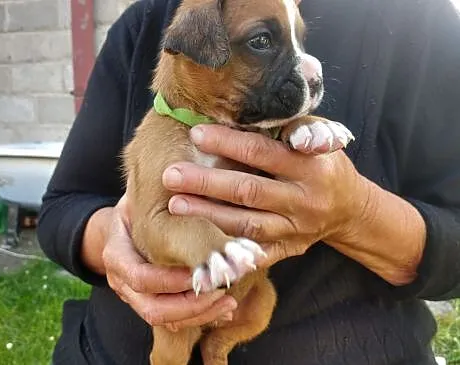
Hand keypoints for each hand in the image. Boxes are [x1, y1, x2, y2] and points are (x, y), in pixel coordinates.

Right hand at [102, 194, 237, 331]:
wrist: (122, 223)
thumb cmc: (137, 206)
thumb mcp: (142, 200)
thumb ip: (163, 204)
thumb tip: (198, 194)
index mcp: (116, 255)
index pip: (140, 278)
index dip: (171, 280)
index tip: (200, 270)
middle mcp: (121, 280)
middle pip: (152, 309)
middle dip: (189, 306)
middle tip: (221, 291)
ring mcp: (134, 295)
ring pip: (163, 319)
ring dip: (199, 315)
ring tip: (229, 303)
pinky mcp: (150, 301)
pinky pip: (171, 320)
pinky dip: (199, 317)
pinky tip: (223, 309)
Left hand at [162, 124, 368, 267]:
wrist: (350, 210)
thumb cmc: (325, 166)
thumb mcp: (322, 139)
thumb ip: (294, 126)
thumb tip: (257, 108)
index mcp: (312, 166)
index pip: (263, 152)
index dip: (228, 143)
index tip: (195, 134)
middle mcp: (305, 200)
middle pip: (249, 191)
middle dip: (206, 183)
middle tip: (170, 175)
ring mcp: (296, 229)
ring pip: (247, 224)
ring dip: (209, 214)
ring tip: (176, 203)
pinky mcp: (289, 250)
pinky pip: (256, 252)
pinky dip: (229, 247)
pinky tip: (200, 238)